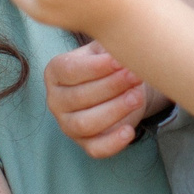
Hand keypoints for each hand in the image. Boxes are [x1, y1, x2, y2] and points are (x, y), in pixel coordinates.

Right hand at [46, 42, 167, 158]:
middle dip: (110, 87)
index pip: (69, 71)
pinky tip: (130, 131)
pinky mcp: (84, 143)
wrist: (123, 85)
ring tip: (137, 97)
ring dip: (114, 110)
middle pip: (79, 97)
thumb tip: (120, 48)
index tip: (120, 61)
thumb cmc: (112, 63)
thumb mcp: (106, 47)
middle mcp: (56, 100)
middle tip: (135, 76)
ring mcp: (67, 124)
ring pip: (85, 124)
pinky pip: (95, 149)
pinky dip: (113, 143)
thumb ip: (108, 45)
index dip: (96, 68)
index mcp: (56, 72)